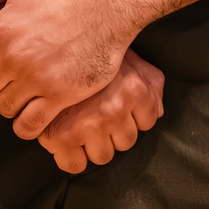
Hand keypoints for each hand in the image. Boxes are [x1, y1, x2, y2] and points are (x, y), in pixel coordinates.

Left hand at [0, 0, 131, 139]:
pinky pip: (29, 125)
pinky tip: (34, 114)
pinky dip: (26, 125)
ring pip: (4, 108)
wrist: (106, 6)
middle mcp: (13, 57)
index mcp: (0, 30)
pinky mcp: (59, 96)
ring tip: (24, 92)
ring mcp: (36, 78)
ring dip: (11, 103)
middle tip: (14, 75)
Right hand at [37, 49, 163, 173]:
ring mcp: (88, 125)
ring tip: (83, 123)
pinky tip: (67, 138)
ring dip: (94, 144)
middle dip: (114, 131)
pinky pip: (74, 165)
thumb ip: (150, 81)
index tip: (119, 106)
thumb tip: (158, 110)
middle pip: (126, 142)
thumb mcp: (128, 59)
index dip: (133, 115)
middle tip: (98, 113)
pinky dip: (71, 157)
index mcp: (133, 89)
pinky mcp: (61, 137)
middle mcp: (114, 110)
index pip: (148, 122)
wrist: (50, 44)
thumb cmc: (91, 50)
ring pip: (103, 156)